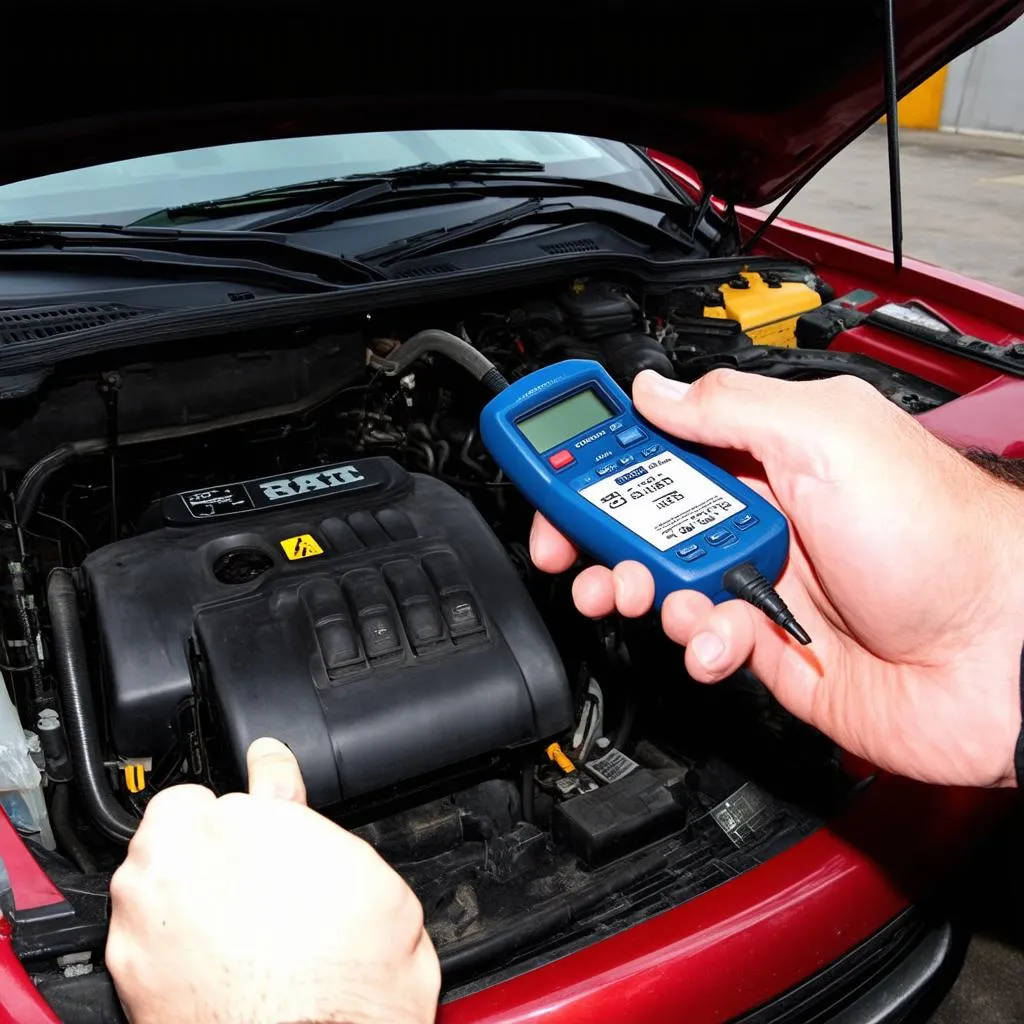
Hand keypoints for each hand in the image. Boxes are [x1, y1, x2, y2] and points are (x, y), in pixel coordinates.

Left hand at [106, 738, 439, 1023]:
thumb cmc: (351, 980)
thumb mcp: (369, 878)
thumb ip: (315, 827)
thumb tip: (293, 803)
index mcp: (255, 817)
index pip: (260, 766)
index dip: (270, 777)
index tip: (268, 779)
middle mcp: (188, 854)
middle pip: (190, 817)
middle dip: (216, 840)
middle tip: (253, 878)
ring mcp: (146, 911)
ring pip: (155, 872)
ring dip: (183, 886)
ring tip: (231, 926)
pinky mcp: (125, 966)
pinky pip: (138, 932)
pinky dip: (164, 940)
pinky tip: (209, 961)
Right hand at [531, 369, 1023, 788]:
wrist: (1003, 651)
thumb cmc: (942, 535)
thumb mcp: (828, 435)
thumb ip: (730, 408)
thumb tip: (653, 390)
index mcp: (764, 452)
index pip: (656, 440)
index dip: (595, 448)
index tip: (546, 459)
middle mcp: (756, 513)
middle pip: (639, 516)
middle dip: (592, 529)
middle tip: (570, 544)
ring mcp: (759, 581)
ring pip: (656, 583)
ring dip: (633, 589)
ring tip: (640, 595)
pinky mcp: (765, 649)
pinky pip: (698, 643)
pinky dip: (694, 644)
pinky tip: (718, 639)